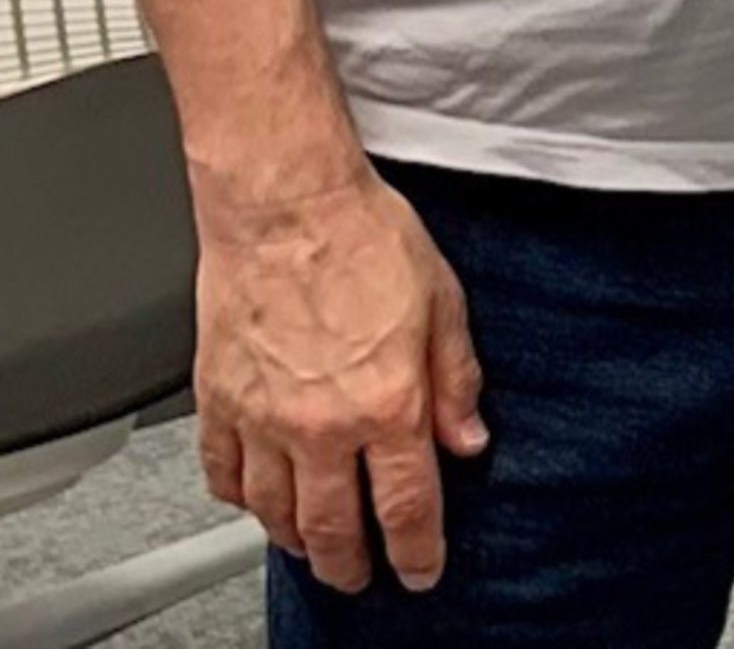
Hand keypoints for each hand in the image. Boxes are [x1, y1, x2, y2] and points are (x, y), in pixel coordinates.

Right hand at [191, 167, 486, 595]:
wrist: (286, 203)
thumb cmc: (364, 236)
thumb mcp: (443, 300)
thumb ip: (456, 378)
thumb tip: (469, 438)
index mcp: (387, 402)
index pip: (407, 505)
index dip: (417, 551)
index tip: (420, 571)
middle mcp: (322, 425)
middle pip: (333, 528)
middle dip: (351, 565)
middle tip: (361, 577)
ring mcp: (263, 420)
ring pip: (275, 513)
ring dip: (296, 539)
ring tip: (313, 545)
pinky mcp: (218, 403)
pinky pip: (223, 475)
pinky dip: (240, 499)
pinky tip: (256, 499)